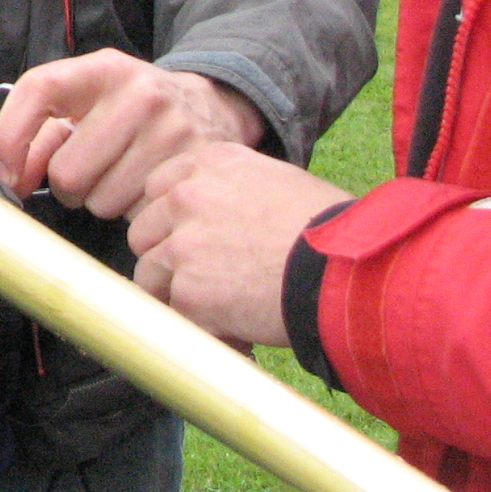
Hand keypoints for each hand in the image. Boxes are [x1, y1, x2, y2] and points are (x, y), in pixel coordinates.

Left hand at [0, 50, 266, 216]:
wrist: (212, 106)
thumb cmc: (134, 110)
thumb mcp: (91, 103)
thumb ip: (45, 134)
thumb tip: (12, 177)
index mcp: (102, 69)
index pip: (39, 89)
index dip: (10, 135)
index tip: (6, 172)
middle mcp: (138, 93)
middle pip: (67, 171)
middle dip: (67, 186)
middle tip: (88, 174)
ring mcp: (170, 129)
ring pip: (100, 201)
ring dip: (101, 201)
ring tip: (121, 176)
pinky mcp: (194, 164)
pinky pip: (137, 213)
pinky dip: (133, 211)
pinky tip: (145, 187)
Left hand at [124, 143, 347, 347]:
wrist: (345, 271)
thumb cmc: (328, 229)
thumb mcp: (276, 182)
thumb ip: (231, 191)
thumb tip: (214, 217)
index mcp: (209, 163)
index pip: (157, 188)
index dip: (172, 219)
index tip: (189, 236)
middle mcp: (187, 197)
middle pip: (144, 230)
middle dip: (167, 256)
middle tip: (202, 277)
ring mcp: (183, 245)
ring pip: (150, 276)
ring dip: (178, 295)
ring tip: (219, 308)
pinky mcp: (188, 292)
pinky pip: (175, 315)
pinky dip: (200, 327)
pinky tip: (235, 328)